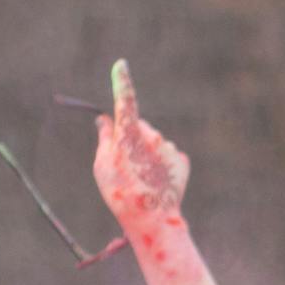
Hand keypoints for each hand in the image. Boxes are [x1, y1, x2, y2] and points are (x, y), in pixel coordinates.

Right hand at [92, 60, 191, 221]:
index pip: (125, 99)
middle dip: (131, 136)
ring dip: (146, 154)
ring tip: (141, 179)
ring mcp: (170, 147)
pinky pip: (167, 155)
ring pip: (154, 142)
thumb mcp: (102, 164)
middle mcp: (153, 134)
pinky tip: (156, 182)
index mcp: (130, 132)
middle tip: (123, 162)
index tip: (121, 65)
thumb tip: (106, 119)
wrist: (151, 219)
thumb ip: (105, 137)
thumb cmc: (119, 191)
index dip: (121, 82)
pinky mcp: (182, 160)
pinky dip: (161, 164)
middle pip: (139, 126)